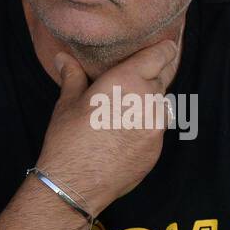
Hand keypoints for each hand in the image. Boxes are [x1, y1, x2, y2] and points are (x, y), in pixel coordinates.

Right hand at [35, 38, 181, 216]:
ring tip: (126, 110)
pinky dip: (146, 126)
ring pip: (161, 105)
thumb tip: (62, 57)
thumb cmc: (68, 139)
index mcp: (128, 80)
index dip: (165, 48)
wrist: (75, 185)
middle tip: (134, 80)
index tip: (167, 45)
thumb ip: (73, 75)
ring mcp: (156, 126)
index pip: (161, 55)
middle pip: (162, 78)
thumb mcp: (68, 103)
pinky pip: (157, 129)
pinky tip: (125, 134)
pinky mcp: (157, 148)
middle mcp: (148, 100)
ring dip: (150, 103)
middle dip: (150, 77)